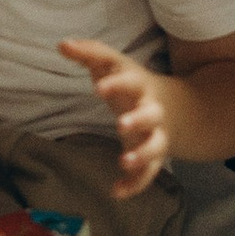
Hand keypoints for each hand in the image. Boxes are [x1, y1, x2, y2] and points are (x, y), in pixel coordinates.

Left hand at [61, 37, 178, 197]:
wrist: (173, 107)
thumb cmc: (131, 84)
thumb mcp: (113, 65)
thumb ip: (89, 53)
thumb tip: (62, 43)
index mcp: (140, 86)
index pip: (131, 82)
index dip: (117, 84)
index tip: (98, 88)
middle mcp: (151, 111)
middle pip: (151, 114)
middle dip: (138, 119)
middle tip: (120, 124)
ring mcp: (155, 135)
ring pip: (155, 147)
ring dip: (142, 155)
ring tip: (124, 161)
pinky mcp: (153, 158)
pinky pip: (148, 174)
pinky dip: (135, 184)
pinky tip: (116, 192)